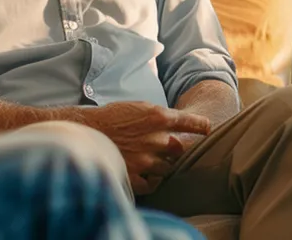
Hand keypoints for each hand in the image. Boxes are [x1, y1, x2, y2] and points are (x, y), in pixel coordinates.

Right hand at [76, 102, 210, 194]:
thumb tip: (176, 122)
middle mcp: (156, 139)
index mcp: (158, 117)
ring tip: (149, 161)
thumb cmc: (109, 117)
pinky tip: (145, 175)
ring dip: (162, 166)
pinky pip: (153, 184)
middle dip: (175, 149)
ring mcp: (146, 160)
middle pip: (180, 149)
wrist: (84, 131)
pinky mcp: (135, 176)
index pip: (191, 122)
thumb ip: (158, 115)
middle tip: (166, 149)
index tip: (207, 128)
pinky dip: (151, 181)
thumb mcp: (137, 106)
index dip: (201, 126)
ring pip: (168, 168)